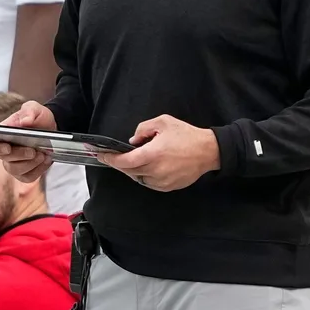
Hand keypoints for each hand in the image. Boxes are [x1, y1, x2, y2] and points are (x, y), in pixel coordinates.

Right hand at [0, 101, 56, 182]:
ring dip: (30, 164)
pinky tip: (45, 160)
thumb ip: (29, 111)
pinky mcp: (25, 173)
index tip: (7, 147)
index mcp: (1, 134)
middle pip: (5, 158)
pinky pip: (28, 177)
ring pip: (15, 170)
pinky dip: (38, 170)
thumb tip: (23, 121)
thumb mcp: (35, 109)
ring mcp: (14, 163)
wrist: (52, 129)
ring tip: (42, 154)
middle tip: (33, 150)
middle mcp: (5, 151)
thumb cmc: (38, 118)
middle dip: (19, 155)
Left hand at [97, 115, 219, 191]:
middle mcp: (156, 170)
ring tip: (133, 159)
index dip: (110, 159)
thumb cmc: (186, 135)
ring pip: (138, 178)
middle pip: (129, 171)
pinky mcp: (168, 187)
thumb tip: (132, 142)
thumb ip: (143, 129)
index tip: (100, 154)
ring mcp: (162, 181)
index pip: (125, 161)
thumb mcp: (163, 122)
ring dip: (132, 169)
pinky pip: (148, 183)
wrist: (208, 151)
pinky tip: (146, 166)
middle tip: (112, 156)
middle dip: (118, 163)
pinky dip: (143, 175)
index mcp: (153, 154)